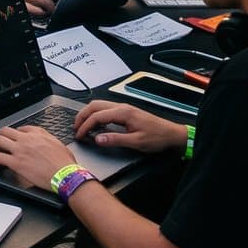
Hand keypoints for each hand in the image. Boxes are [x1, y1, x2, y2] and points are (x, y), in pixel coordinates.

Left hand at [0, 126, 80, 191]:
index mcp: (38, 135)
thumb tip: (46, 142)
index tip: (13, 139)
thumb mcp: (60, 145)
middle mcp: (27, 140)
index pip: (21, 128)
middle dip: (0, 137)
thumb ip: (49, 140)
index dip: (15, 134)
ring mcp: (20, 150)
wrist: (67, 176)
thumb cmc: (66, 165)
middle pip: (5, 131)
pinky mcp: (16, 163)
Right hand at [73, 100, 188, 153]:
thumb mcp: (136, 142)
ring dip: (88, 114)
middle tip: (75, 128)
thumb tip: (97, 139)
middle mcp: (121, 107)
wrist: (172, 134)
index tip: (79, 135)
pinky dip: (96, 114)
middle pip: (94, 106)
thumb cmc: (157, 137)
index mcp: (123, 112)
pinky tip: (96, 124)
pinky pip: (105, 109)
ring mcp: (123, 108)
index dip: (85, 126)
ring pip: (99, 105)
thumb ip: (115, 139)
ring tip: (82, 125)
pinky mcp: (125, 111)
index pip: (97, 116)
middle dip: (82, 116)